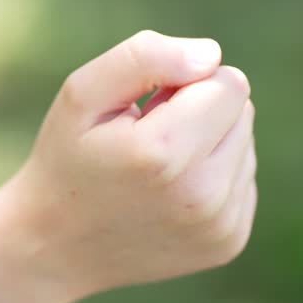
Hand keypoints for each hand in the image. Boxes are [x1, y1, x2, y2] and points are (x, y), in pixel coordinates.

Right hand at [0, 30, 256, 302]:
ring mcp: (220, 226)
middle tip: (147, 138)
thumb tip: (211, 55)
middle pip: (242, 111)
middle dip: (200, 110)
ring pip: (244, 144)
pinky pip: (242, 180)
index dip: (186, 82)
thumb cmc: (67, 158)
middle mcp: (202, 196)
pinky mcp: (229, 242)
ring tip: (155, 168)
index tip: (148, 107)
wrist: (58, 247)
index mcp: (164, 153)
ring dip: (207, 143)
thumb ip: (144, 57)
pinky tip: (169, 194)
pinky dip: (212, 177)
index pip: (229, 83)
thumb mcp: (82, 94)